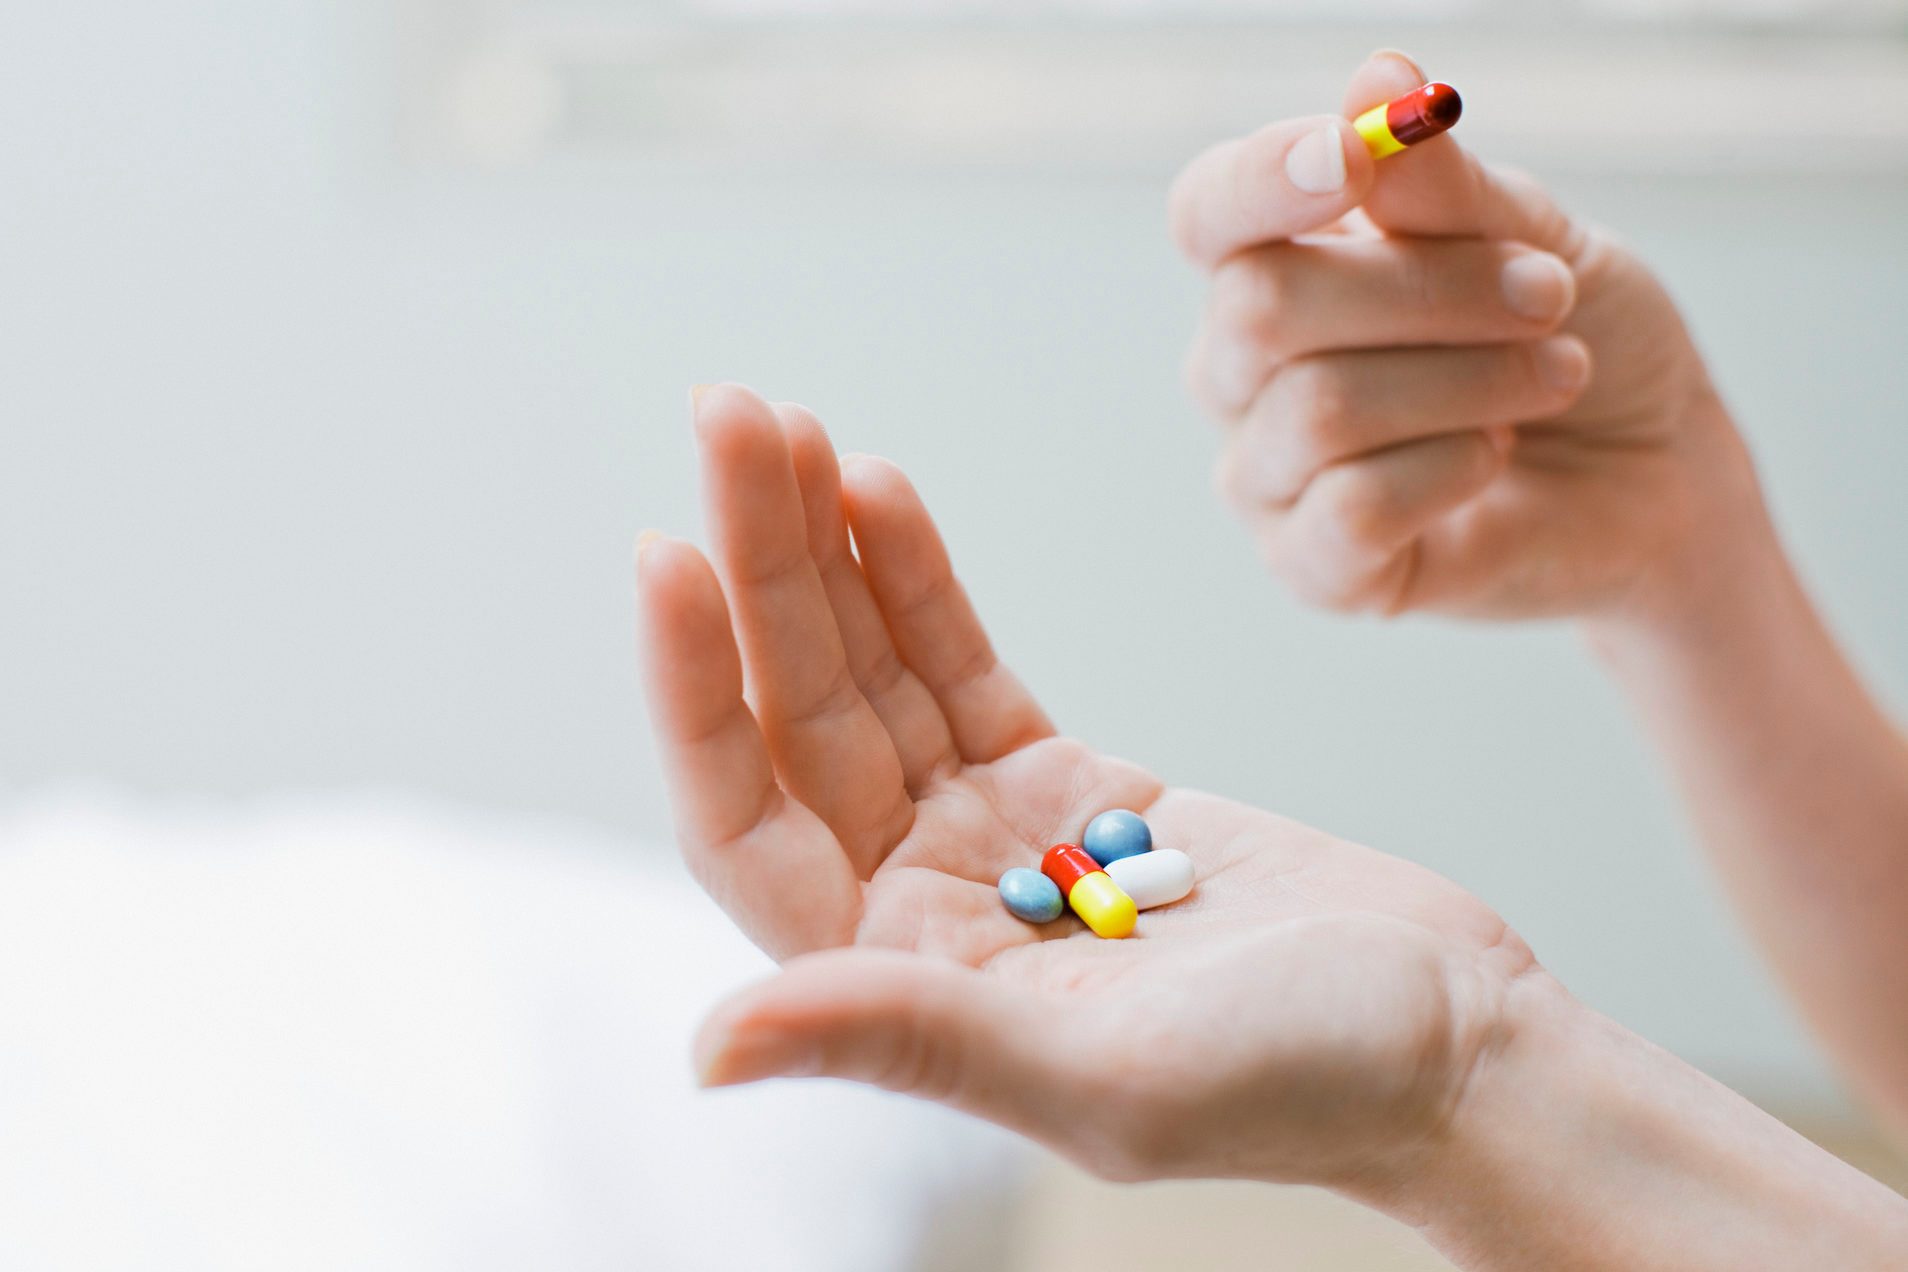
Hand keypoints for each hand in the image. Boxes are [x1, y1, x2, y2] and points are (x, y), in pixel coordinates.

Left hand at [637, 383, 1536, 1186]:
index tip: (669, 552)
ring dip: (825, 549)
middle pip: (805, 717)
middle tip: (730, 413)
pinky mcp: (1069, 782)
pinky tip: (876, 487)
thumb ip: (911, 1041)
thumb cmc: (1309, 1085)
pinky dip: (919, 576)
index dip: (696, 693)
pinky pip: (962, 663)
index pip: (748, 821)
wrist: (1459, 1041)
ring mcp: (993, 837)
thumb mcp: (1107, 1077)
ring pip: (876, 672)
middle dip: (761, 565)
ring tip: (781, 422)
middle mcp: (924, 907)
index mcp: (901, 982)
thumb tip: (707, 1050)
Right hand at [1171, 51, 1762, 620]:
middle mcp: (1243, 372)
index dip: (1259, 182)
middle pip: (1261, 306)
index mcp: (1276, 266)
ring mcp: (1267, 475)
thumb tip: (1378, 79)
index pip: (1208, 214)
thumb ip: (1444, 186)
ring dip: (1470, 380)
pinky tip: (1497, 457)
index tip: (1353, 157)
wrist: (1658, 479)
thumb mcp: (1534, 239)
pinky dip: (1451, 469)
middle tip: (1550, 294)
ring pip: (1320, 409)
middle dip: (1429, 290)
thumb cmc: (1581, 341)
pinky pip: (1352, 510)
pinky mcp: (1313, 569)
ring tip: (1556, 373)